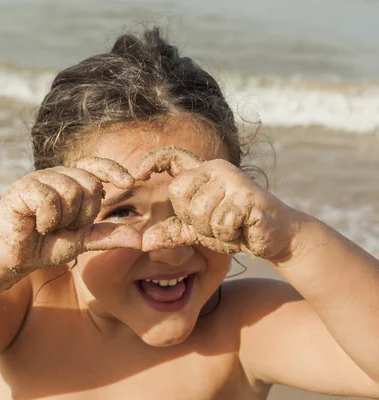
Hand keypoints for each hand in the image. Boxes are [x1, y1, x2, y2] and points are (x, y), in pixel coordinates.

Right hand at [0, 157, 141, 271]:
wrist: (14, 257)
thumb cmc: (46, 245)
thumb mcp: (82, 242)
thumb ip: (108, 236)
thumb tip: (140, 239)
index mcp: (72, 182)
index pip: (97, 166)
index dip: (114, 170)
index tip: (131, 182)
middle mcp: (57, 175)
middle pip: (89, 184)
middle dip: (84, 214)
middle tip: (65, 227)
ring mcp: (38, 178)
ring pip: (70, 191)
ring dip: (63, 219)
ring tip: (49, 227)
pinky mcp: (21, 188)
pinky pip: (48, 199)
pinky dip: (47, 219)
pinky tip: (37, 226)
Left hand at [132, 146, 298, 258]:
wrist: (274, 236)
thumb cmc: (233, 229)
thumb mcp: (197, 231)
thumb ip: (171, 232)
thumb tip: (143, 241)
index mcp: (201, 172)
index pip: (170, 156)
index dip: (150, 161)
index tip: (134, 176)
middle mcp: (216, 168)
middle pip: (178, 193)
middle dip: (190, 218)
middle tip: (213, 224)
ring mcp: (233, 179)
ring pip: (198, 211)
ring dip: (211, 230)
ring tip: (229, 227)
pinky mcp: (247, 195)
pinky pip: (220, 222)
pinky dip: (227, 235)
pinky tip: (242, 230)